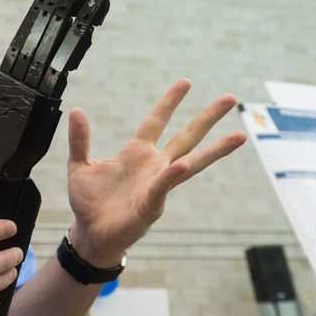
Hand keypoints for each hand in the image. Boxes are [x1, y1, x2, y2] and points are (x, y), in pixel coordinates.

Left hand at [66, 79, 246, 265]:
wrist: (90, 233)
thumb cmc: (89, 202)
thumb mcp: (79, 165)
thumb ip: (80, 140)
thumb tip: (77, 110)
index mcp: (136, 153)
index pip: (156, 121)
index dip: (169, 102)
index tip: (186, 82)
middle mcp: (153, 166)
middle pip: (186, 137)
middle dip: (207, 118)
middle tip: (230, 98)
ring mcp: (157, 184)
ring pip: (191, 162)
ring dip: (215, 150)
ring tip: (239, 136)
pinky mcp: (152, 204)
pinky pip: (163, 187)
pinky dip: (172, 175)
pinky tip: (183, 165)